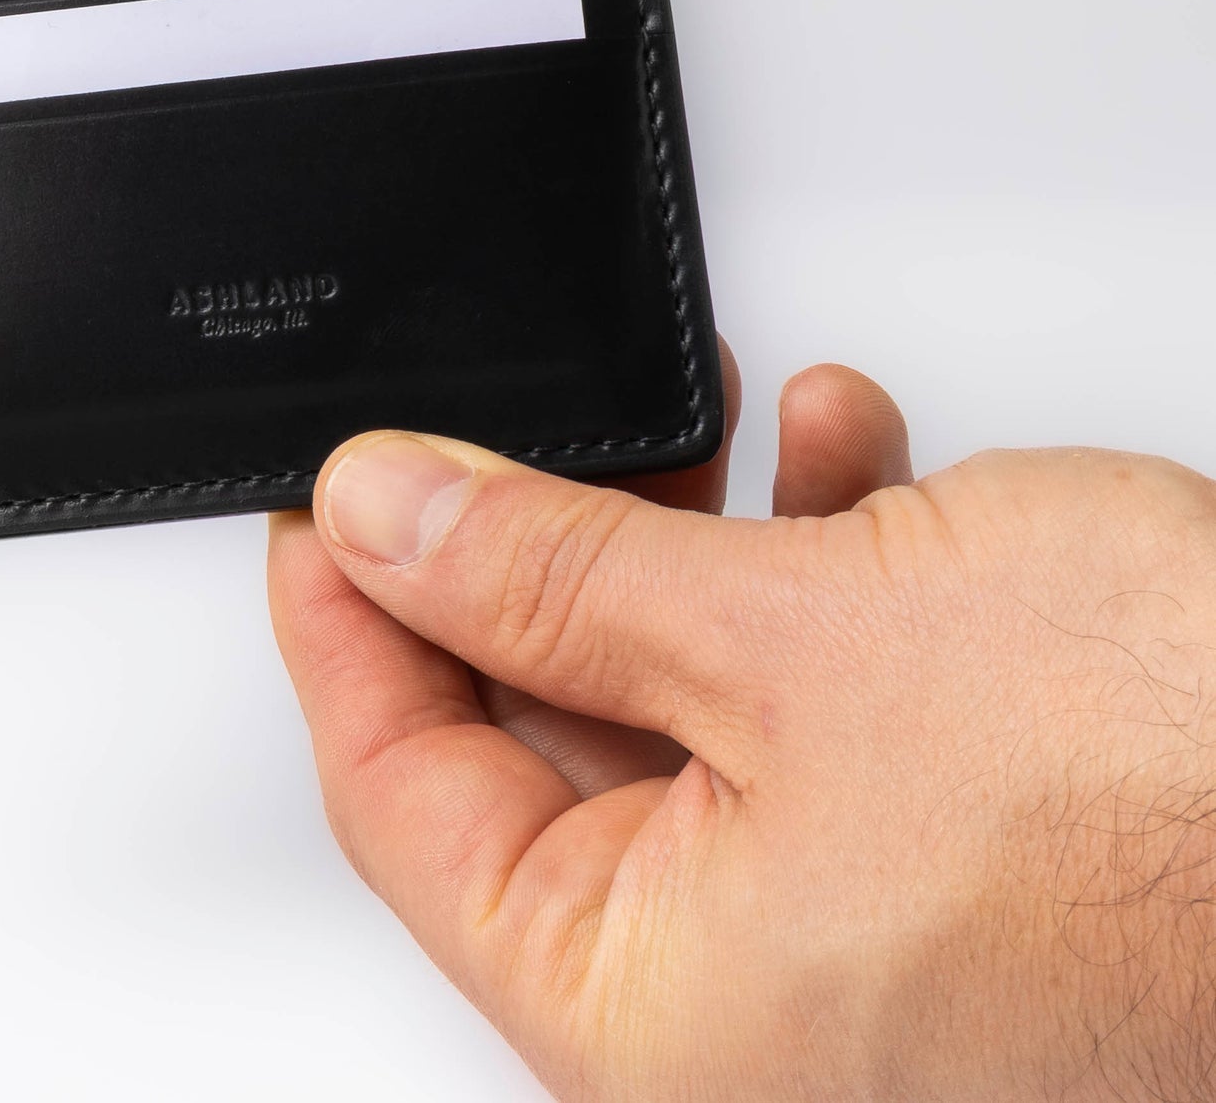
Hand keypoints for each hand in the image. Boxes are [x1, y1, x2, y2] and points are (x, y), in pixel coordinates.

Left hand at [267, 367, 1215, 1098]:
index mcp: (659, 1022)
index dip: (346, 632)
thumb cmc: (1176, 797)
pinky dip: (806, 572)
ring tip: (704, 430)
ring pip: (681, 703)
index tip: (321, 513)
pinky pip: (808, 702)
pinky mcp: (938, 861)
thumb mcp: (788, 636)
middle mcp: (747, 1018)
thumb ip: (549, 574)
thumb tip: (380, 519)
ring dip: (685, 545)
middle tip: (499, 447)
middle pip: (538, 746)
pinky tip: (843, 461)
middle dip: (533, 562)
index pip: (404, 804)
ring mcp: (849, 945)